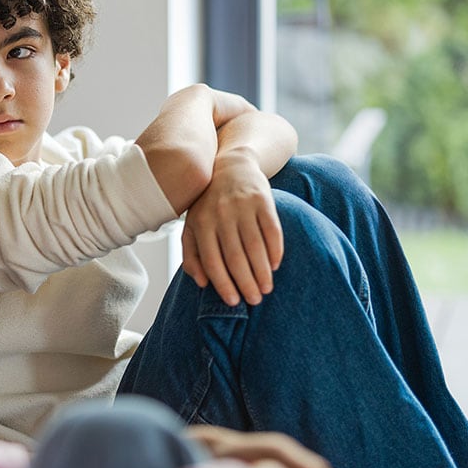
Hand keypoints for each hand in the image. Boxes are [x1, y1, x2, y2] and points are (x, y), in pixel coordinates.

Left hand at [180, 150, 282, 304]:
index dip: (223, 284)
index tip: (234, 301)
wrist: (230, 165)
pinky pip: (272, 230)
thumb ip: (191, 254)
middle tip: (255, 300)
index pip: (212, 261)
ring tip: (266, 288)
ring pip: (255, 246)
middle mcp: (221, 214)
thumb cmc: (208, 204)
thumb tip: (202, 283)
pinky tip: (275, 265)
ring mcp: (242, 206)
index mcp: (201, 223)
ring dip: (262, 271)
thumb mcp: (192, 225)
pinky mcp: (262, 200)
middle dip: (246, 282)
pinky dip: (275, 250)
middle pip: (235, 257)